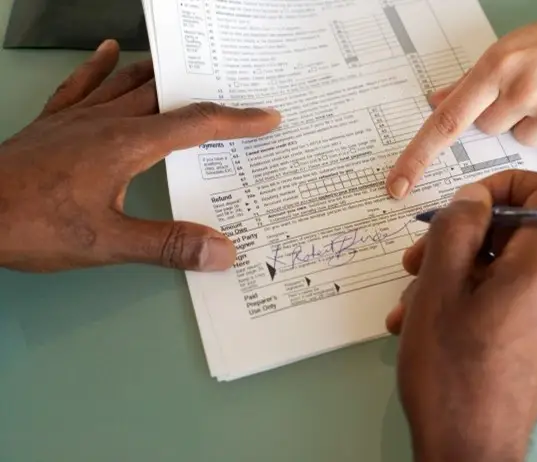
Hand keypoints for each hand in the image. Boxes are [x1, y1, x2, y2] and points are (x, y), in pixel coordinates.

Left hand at [0, 40, 279, 271]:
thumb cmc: (31, 224)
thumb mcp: (106, 243)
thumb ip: (167, 244)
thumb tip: (224, 251)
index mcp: (128, 144)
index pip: (196, 124)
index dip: (237, 120)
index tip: (268, 117)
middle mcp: (107, 121)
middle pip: (168, 98)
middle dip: (206, 97)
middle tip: (236, 94)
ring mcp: (77, 118)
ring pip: (129, 85)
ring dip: (163, 77)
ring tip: (189, 72)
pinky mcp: (53, 124)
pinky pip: (82, 85)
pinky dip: (101, 68)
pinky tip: (110, 51)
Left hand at [386, 0, 536, 197]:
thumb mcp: (518, 47)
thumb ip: (473, 81)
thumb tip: (437, 101)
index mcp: (498, 66)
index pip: (445, 123)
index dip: (417, 158)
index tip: (397, 185)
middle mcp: (521, 89)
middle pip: (490, 129)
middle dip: (507, 115)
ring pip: (524, 140)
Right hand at [388, 171, 536, 461]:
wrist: (470, 453)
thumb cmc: (451, 369)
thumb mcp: (439, 287)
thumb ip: (456, 228)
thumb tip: (474, 197)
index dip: (507, 183)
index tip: (464, 204)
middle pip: (512, 234)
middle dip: (457, 240)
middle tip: (413, 263)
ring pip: (497, 271)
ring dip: (448, 277)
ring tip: (409, 307)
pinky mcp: (532, 342)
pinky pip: (500, 302)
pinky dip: (462, 303)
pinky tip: (421, 327)